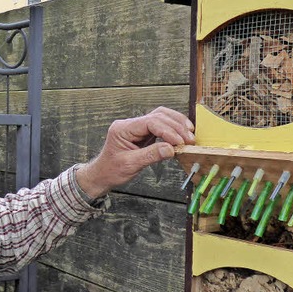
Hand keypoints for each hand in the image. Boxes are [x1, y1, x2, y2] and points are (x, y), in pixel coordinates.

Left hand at [75, 106, 194, 198]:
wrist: (102, 174)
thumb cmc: (111, 170)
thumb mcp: (130, 165)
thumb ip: (151, 155)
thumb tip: (171, 149)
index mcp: (123, 129)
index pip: (150, 122)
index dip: (168, 130)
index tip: (180, 142)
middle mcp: (130, 124)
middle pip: (157, 116)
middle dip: (175, 127)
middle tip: (190, 140)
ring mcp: (136, 127)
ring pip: (160, 116)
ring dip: (176, 124)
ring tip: (189, 135)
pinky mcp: (143, 133)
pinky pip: (160, 125)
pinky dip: (173, 129)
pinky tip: (182, 134)